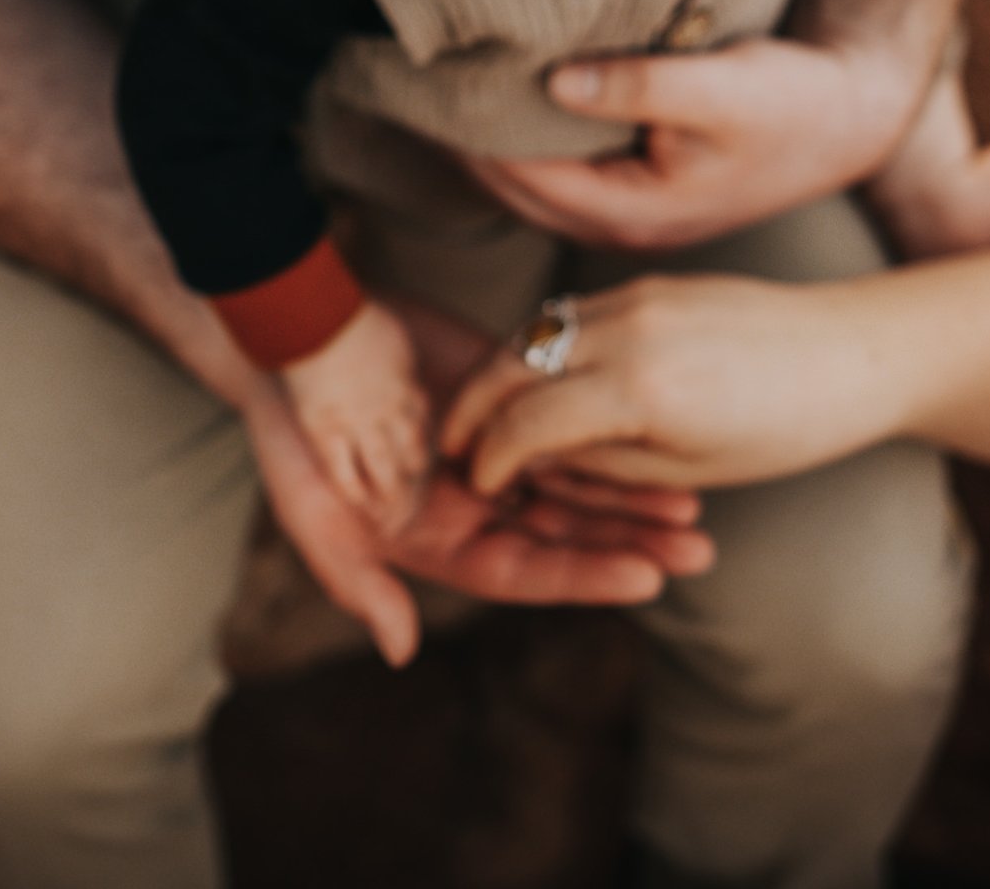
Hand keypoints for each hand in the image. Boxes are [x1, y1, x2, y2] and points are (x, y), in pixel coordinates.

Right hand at [242, 297, 715, 669]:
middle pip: (566, 533)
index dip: (583, 574)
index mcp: (438, 541)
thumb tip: (400, 651)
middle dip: (629, 543)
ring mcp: (495, 450)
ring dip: (633, 497)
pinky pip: (568, 418)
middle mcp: (475, 504)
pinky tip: (659, 440)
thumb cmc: (291, 432)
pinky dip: (610, 432)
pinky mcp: (507, 395)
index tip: (645, 578)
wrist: (294, 338)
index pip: (525, 569)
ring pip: (577, 481)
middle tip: (697, 550)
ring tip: (694, 509)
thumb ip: (356, 582)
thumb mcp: (311, 512)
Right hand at [440, 274, 905, 494]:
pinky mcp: (650, 281)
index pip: (525, 421)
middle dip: (472, 406)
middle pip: (511, 363)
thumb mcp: (687, 468)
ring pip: (536, 331)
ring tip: (488, 415)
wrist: (857, 350)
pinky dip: (544, 347)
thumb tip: (538, 458)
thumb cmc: (785, 428)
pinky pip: (573, 314)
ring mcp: (637, 295)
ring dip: (502, 372)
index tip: (478, 481)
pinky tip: (545, 379)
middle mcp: (628, 330)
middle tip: (453, 444)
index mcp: (640, 390)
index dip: (491, 457)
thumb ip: (601, 460)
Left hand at [462, 34, 929, 251]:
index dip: (470, 134)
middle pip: (514, 191)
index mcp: (633, 212)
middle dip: (465, 143)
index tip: (425, 83)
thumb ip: (638, 86)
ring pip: (533, 187)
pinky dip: (526, 144)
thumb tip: (553, 83)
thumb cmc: (792, 103)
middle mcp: (622, 225)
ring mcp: (632, 216)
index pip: (521, 178)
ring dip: (490, 146)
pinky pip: (559, 176)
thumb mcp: (720, 88)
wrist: (850, 124)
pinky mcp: (643, 196)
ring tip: (443, 93)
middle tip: (410, 85)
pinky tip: (505, 106)